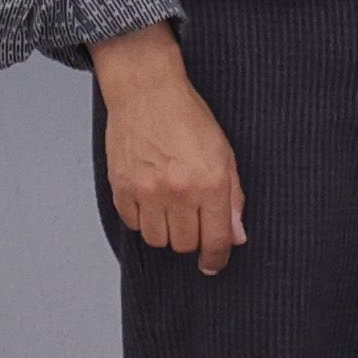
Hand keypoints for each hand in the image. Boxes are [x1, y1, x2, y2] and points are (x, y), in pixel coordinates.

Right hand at [95, 28, 246, 272]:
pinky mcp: (121, 188)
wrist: (147, 93)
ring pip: (157, 240)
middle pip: (184, 245)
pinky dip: (143, 220)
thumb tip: (236, 235)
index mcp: (210, 183)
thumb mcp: (224, 154)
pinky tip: (150, 200)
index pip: (215, 239)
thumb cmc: (188, 118)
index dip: (216, 259)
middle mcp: (178, 192)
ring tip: (171, 210)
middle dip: (192, 240)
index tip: (213, 264)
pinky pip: (133, 224)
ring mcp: (147, 192)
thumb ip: (233, 198)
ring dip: (166, 233)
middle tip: (193, 221)